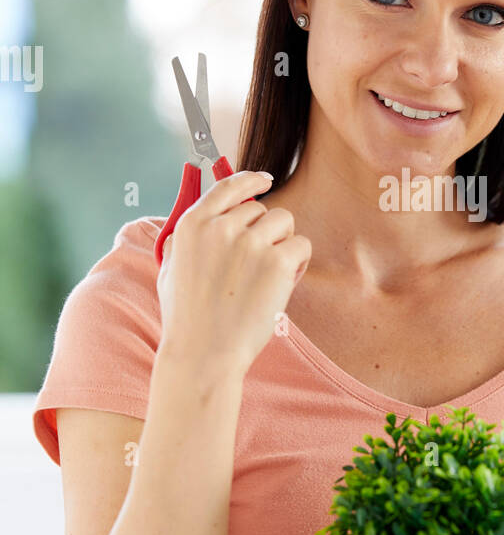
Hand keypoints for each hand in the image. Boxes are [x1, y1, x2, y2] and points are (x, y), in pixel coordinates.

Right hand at [156, 169, 311, 377]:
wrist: (204, 354)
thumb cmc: (187, 318)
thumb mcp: (170, 269)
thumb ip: (186, 239)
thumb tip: (200, 221)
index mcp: (193, 225)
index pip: (228, 186)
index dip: (250, 180)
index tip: (265, 180)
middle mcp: (221, 227)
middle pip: (261, 208)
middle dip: (264, 231)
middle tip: (257, 266)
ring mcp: (250, 243)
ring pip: (284, 222)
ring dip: (282, 244)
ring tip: (268, 276)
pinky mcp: (277, 261)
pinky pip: (301, 245)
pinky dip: (297, 263)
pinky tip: (282, 285)